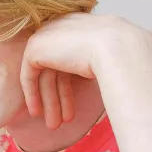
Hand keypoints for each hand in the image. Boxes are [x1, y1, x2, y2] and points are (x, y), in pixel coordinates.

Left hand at [20, 13, 148, 129]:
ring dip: (49, 101)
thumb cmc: (122, 56)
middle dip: (58, 98)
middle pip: (56, 69)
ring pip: (45, 74)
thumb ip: (90, 65)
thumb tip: (90, 78)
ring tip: (53, 125)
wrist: (117, 47)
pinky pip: (29, 74)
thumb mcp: (106, 59)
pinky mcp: (35, 47)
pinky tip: (36, 112)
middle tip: (59, 121)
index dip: (67, 88)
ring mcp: (47, 34)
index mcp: (81, 26)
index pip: (69, 60)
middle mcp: (62, 26)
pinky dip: (32, 94)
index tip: (71, 109)